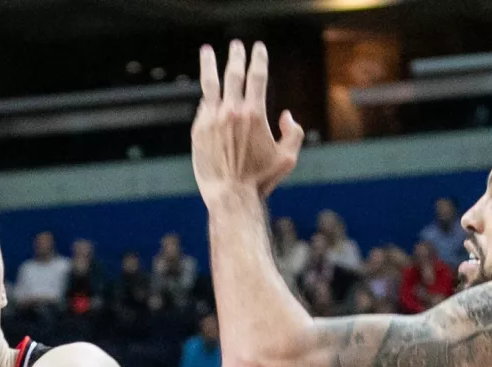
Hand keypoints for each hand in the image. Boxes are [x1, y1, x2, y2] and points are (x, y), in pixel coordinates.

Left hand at [191, 41, 303, 200]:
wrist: (230, 195)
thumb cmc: (261, 180)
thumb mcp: (288, 158)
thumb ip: (293, 132)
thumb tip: (285, 115)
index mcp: (254, 113)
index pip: (257, 75)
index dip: (259, 58)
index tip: (259, 48)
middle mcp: (231, 111)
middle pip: (233, 73)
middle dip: (237, 55)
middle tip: (237, 45)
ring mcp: (212, 119)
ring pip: (210, 83)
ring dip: (209, 63)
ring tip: (207, 51)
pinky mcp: (198, 130)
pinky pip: (204, 108)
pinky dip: (208, 99)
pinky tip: (209, 96)